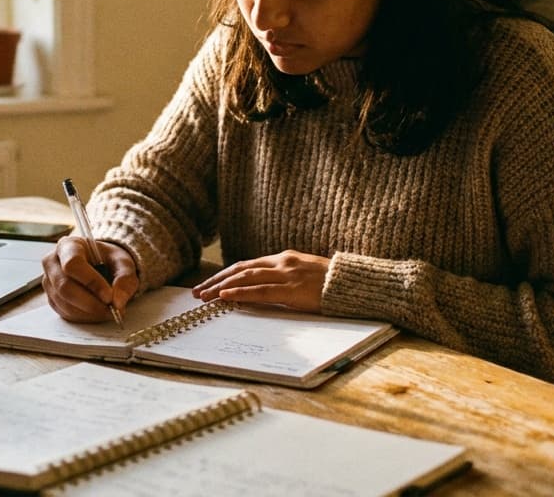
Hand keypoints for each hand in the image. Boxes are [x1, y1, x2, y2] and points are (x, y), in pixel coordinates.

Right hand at [42, 236, 138, 322]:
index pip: (72, 264)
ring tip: (108, 311)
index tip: (109, 296)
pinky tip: (97, 312)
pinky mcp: (51, 299)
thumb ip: (125, 279)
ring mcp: (49, 282)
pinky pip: (65, 313)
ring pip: (65, 303)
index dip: (91, 282)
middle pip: (64, 287)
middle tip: (111, 309)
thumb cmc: (108, 260)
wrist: (101, 264)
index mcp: (68, 245)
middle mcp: (52, 262)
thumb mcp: (123, 263)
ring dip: (89, 312)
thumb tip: (117, 302)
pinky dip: (84, 317)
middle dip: (90, 303)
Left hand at [191, 250, 328, 312]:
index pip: (248, 265)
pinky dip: (241, 292)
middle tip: (197, 291)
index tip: (210, 284)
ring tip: (205, 296)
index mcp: (285, 258)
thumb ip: (286, 278)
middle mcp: (282, 262)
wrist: (355, 284)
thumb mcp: (306, 275)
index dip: (226, 274)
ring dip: (222, 287)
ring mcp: (287, 275)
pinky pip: (261, 291)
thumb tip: (266, 288)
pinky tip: (226, 296)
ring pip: (246, 277)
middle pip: (241, 269)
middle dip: (217, 280)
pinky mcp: (294, 289)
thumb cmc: (333, 284)